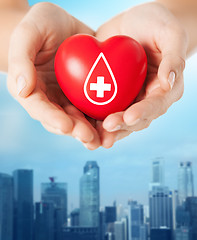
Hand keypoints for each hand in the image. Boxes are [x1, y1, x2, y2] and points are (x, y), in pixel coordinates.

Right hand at [7, 2, 100, 149]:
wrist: (62, 23)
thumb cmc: (40, 24)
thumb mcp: (28, 34)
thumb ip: (21, 60)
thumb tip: (24, 89)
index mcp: (31, 89)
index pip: (39, 108)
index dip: (52, 119)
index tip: (66, 126)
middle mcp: (49, 98)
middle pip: (61, 119)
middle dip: (75, 130)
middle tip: (90, 138)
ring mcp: (67, 97)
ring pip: (78, 118)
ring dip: (90, 131)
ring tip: (102, 140)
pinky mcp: (84, 93)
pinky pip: (93, 107)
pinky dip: (102, 117)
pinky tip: (113, 124)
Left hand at [96, 2, 187, 147]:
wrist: (133, 23)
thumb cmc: (156, 25)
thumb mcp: (169, 34)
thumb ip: (173, 58)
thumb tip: (168, 82)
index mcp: (163, 89)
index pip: (155, 105)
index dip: (143, 113)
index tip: (129, 117)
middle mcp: (145, 99)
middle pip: (135, 119)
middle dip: (121, 126)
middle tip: (106, 128)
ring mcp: (127, 99)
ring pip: (118, 120)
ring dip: (105, 130)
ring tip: (93, 137)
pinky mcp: (110, 95)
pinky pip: (101, 109)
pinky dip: (92, 118)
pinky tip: (81, 123)